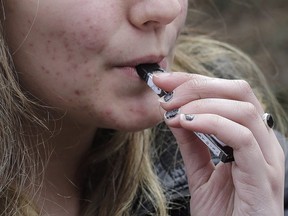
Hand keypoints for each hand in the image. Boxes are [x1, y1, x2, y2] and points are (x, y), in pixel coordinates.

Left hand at [153, 72, 284, 215]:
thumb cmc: (222, 213)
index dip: (194, 81)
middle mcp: (262, 142)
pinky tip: (187, 124)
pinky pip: (243, 137)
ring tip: (173, 112)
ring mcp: (267, 159)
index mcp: (249, 138)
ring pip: (242, 109)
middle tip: (167, 94)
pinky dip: (212, 123)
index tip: (164, 81)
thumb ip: (192, 143)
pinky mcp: (264, 176)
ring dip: (202, 103)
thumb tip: (176, 114)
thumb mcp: (200, 172)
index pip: (227, 93)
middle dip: (198, 85)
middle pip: (239, 91)